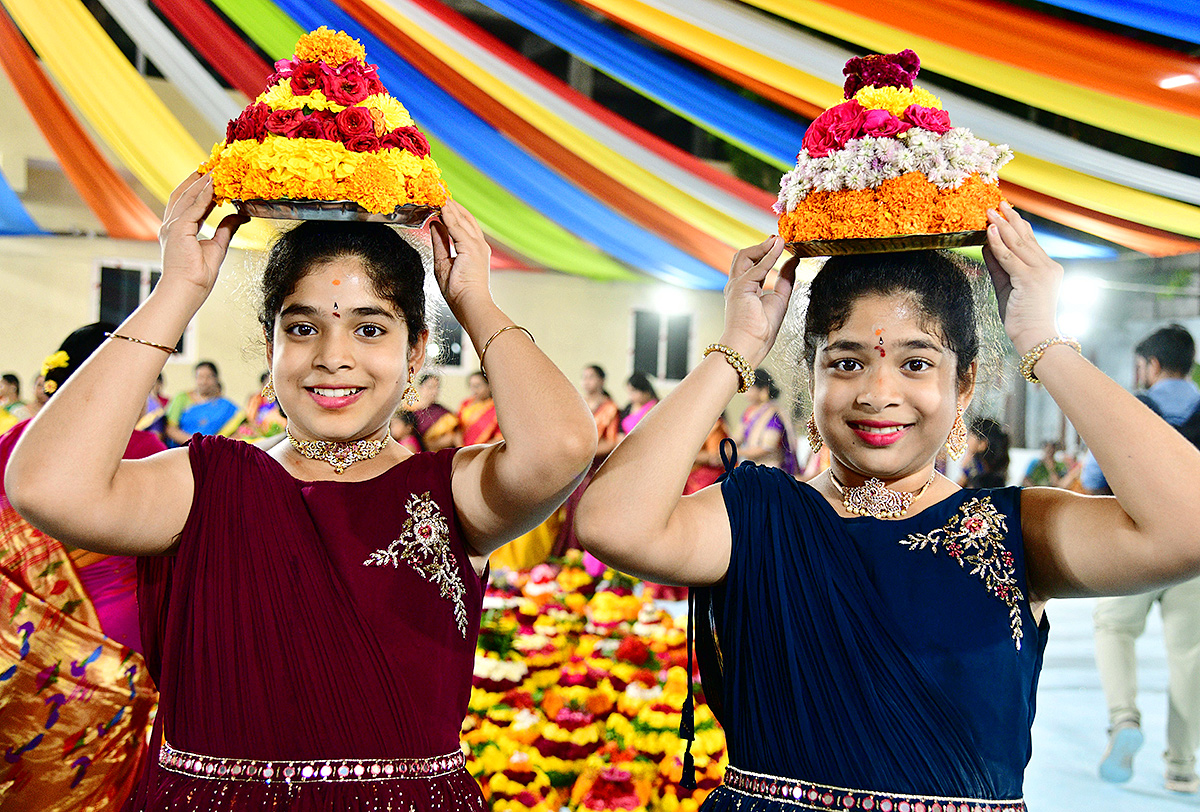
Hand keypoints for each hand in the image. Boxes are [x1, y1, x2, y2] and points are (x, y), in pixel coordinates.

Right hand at [158, 173, 246, 295]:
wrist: (186, 291)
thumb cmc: (197, 277)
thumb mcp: (217, 247)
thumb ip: (226, 229)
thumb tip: (240, 216)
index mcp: (179, 230)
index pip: (189, 202)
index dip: (200, 188)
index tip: (213, 177)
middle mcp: (171, 225)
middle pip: (183, 194)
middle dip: (196, 178)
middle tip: (210, 165)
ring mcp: (172, 226)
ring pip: (187, 196)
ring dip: (200, 181)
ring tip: (213, 168)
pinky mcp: (177, 230)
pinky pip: (192, 207)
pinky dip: (203, 195)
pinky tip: (213, 185)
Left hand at [430, 199, 491, 312]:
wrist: (470, 304)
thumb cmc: (459, 292)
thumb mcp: (444, 262)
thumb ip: (440, 242)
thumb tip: (434, 225)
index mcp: (475, 250)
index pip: (464, 226)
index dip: (453, 213)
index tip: (441, 204)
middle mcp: (479, 245)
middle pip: (465, 218)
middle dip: (452, 205)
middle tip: (439, 193)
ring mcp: (477, 245)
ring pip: (461, 219)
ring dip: (449, 206)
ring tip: (438, 194)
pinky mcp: (471, 247)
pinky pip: (456, 227)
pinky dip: (448, 216)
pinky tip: (441, 208)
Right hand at [719, 236, 797, 366]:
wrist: (749, 346)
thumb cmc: (760, 331)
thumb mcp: (779, 299)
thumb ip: (785, 279)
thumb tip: (793, 261)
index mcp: (745, 289)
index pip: (753, 264)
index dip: (766, 253)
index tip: (780, 245)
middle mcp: (737, 285)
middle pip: (744, 257)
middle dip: (761, 246)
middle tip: (778, 239)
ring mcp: (737, 285)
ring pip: (745, 256)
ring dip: (763, 246)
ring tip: (779, 240)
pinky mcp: (741, 287)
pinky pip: (757, 266)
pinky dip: (769, 255)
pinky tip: (779, 247)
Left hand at [982, 202, 1061, 354]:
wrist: (1035, 338)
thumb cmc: (1021, 318)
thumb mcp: (1006, 287)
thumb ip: (999, 266)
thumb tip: (987, 246)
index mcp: (1047, 268)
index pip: (1031, 241)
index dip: (1018, 224)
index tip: (1006, 211)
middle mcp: (1048, 267)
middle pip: (1026, 237)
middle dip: (1010, 219)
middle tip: (997, 204)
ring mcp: (1041, 272)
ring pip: (1018, 243)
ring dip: (1003, 225)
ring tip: (990, 212)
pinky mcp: (1030, 279)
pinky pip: (1010, 257)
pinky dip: (999, 243)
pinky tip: (990, 231)